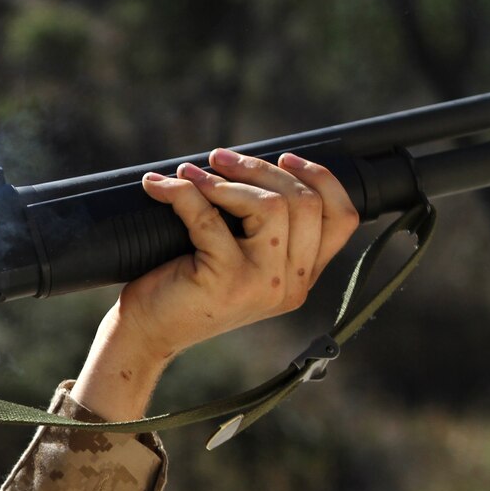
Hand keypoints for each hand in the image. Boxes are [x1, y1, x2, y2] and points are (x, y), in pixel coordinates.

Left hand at [72, 149, 358, 419]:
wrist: (148, 332)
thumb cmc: (185, 287)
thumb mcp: (238, 258)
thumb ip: (263, 229)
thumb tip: (254, 165)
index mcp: (302, 276)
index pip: (341, 219)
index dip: (321, 179)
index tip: (284, 157)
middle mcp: (292, 283)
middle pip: (305, 203)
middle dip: (260, 169)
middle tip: (219, 158)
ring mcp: (263, 284)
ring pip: (270, 206)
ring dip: (226, 180)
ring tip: (189, 173)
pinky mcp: (226, 281)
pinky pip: (211, 219)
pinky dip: (183, 194)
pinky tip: (159, 187)